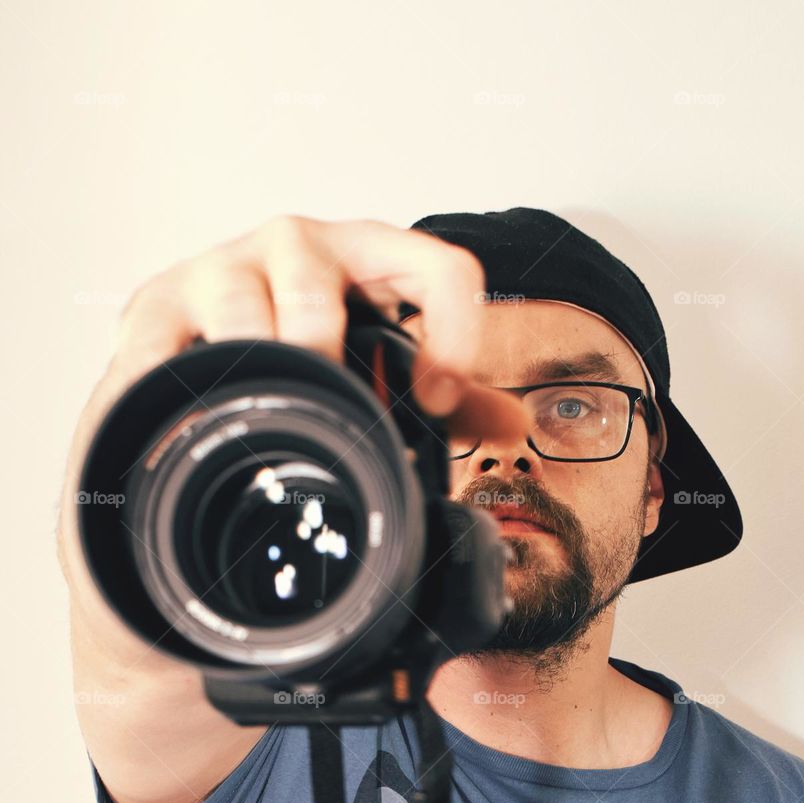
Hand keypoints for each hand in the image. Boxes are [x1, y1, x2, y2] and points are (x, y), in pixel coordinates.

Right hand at [65, 213, 529, 501]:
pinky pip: (164, 343)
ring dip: (255, 365)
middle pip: (315, 285)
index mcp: (368, 254)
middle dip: (326, 351)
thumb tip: (511, 422)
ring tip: (262, 413)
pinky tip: (192, 415)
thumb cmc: (302, 341)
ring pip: (240, 306)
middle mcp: (295, 244)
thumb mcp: (378, 355)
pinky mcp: (158, 304)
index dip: (453, 332)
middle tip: (332, 412)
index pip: (438, 268)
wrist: (201, 334)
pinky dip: (177, 382)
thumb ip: (444, 388)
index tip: (440, 398)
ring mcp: (222, 267)